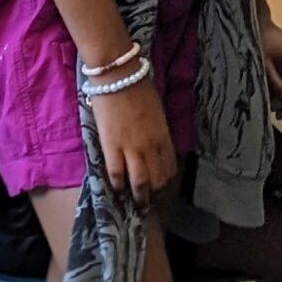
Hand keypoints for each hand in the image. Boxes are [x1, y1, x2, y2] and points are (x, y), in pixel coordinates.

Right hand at [91, 76, 179, 210]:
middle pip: (157, 179)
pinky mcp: (112, 146)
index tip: (160, 186)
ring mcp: (131, 148)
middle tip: (148, 203)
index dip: (166, 181)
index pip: (169, 167)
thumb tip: (157, 144)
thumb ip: (158, 131)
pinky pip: (116, 173)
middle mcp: (151, 146)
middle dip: (154, 194)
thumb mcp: (157, 110)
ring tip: (136, 206)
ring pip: (140, 183)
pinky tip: (117, 191)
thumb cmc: (138, 87)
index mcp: (164, 136)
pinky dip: (118, 186)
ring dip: (139, 197)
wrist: (118, 75)